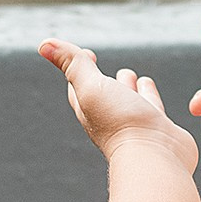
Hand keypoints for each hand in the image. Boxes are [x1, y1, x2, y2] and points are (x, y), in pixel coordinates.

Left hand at [40, 39, 196, 166]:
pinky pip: (151, 106)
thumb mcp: (91, 87)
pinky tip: (150, 89)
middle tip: (99, 63)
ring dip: (128, 85)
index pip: (78, 86)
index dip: (78, 68)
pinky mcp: (157, 127)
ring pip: (129, 98)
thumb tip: (43, 44)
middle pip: (103, 93)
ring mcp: (135, 123)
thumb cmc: (120, 123)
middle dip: (101, 77)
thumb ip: (73, 64)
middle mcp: (111, 117)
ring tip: (131, 75)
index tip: (85, 52)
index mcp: (90, 109)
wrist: (155, 157)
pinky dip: (149, 94)